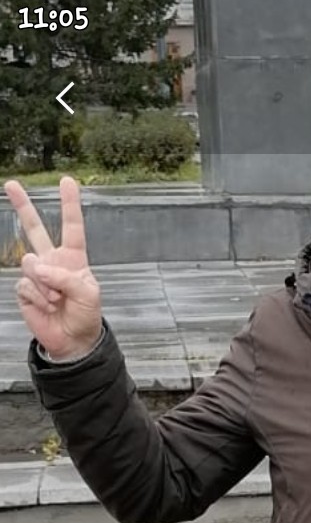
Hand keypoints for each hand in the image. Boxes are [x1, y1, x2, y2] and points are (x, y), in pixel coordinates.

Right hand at [3, 174, 101, 358]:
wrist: (73, 341)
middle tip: (10, 185)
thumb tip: (39, 269)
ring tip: (57, 301)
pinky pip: (26, 285)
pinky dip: (38, 298)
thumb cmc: (86, 316)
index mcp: (73, 258)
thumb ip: (66, 277)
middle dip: (22, 206)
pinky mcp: (25, 290)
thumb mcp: (88, 294)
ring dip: (46, 286)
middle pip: (34, 229)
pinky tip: (47, 308)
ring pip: (31, 264)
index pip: (72, 227)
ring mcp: (37, 275)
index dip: (70, 204)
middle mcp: (52, 262)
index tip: (68, 181)